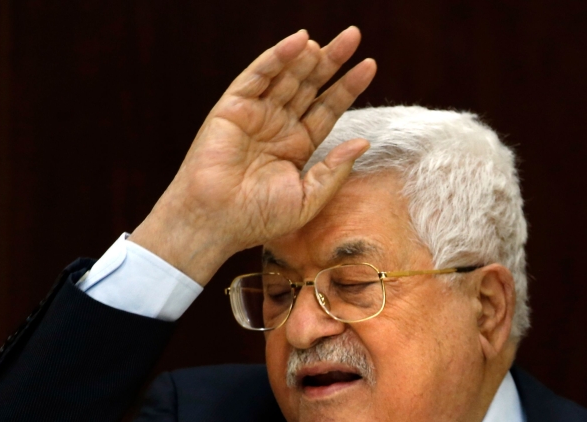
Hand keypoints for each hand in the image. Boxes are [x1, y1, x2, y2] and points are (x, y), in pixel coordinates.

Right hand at [130, 27, 376, 284]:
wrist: (216, 222)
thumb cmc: (258, 218)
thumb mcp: (308, 199)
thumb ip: (334, 171)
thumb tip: (363, 142)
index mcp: (297, 146)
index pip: (327, 108)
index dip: (348, 86)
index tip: (370, 64)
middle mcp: (278, 126)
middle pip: (310, 85)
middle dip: (332, 61)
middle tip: (354, 35)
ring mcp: (255, 114)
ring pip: (287, 76)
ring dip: (307, 56)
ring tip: (331, 41)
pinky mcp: (232, 107)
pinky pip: (258, 75)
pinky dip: (278, 57)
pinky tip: (300, 42)